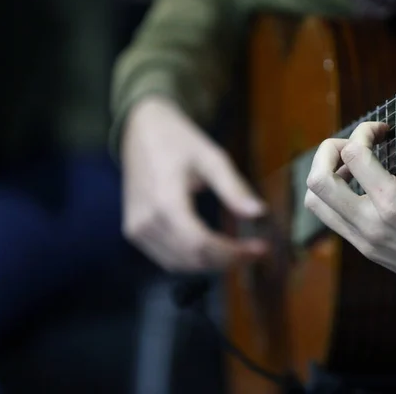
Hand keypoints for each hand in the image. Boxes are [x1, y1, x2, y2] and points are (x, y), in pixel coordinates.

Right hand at [121, 96, 268, 271]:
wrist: (141, 130)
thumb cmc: (177, 140)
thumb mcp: (211, 158)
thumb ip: (234, 188)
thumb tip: (259, 212)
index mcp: (165, 202)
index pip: (202, 243)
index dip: (233, 252)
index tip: (260, 249)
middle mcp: (146, 222)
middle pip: (193, 258)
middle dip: (228, 260)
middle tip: (256, 252)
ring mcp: (137, 229)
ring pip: (180, 264)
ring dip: (212, 264)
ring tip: (239, 253)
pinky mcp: (134, 232)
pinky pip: (166, 258)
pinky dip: (192, 261)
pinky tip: (214, 252)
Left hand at [304, 122, 395, 312]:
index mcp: (394, 205)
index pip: (353, 156)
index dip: (363, 131)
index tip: (380, 129)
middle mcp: (370, 226)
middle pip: (317, 182)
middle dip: (327, 152)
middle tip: (351, 144)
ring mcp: (365, 242)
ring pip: (316, 204)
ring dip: (325, 177)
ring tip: (351, 165)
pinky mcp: (367, 251)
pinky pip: (333, 219)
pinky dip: (335, 197)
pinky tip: (360, 187)